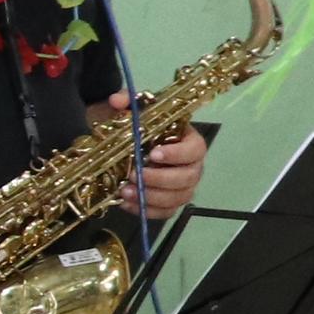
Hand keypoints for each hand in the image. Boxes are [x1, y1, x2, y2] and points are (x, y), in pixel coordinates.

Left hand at [100, 93, 204, 215]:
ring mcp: (182, 186)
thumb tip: (117, 100)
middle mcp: (191, 165)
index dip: (177, 154)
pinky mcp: (169, 202)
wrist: (120, 141)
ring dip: (152, 197)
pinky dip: (147, 210)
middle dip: (160, 180)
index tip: (153, 154)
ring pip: (178, 198)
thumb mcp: (129, 109)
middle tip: (134, 176)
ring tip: (125, 192)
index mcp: (188, 140)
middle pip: (188, 178)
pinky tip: (126, 204)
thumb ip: (127, 100)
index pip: (196, 149)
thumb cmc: (133, 124)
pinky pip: (165, 212)